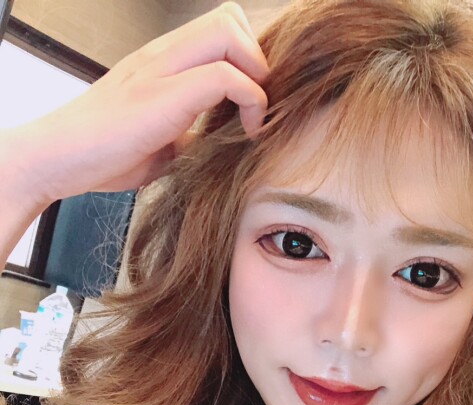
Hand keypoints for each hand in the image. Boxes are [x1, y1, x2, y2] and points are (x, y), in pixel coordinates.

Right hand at [5, 2, 268, 205]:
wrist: (58, 160)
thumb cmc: (103, 154)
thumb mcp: (158, 141)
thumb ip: (186, 132)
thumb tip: (211, 144)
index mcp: (162, 62)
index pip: (220, 30)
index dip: (247, 60)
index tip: (249, 105)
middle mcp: (161, 55)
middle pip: (229, 17)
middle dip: (257, 60)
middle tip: (253, 106)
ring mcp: (160, 69)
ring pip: (229, 32)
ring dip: (255, 74)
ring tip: (251, 117)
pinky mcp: (161, 94)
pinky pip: (224, 76)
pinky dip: (250, 102)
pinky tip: (246, 131)